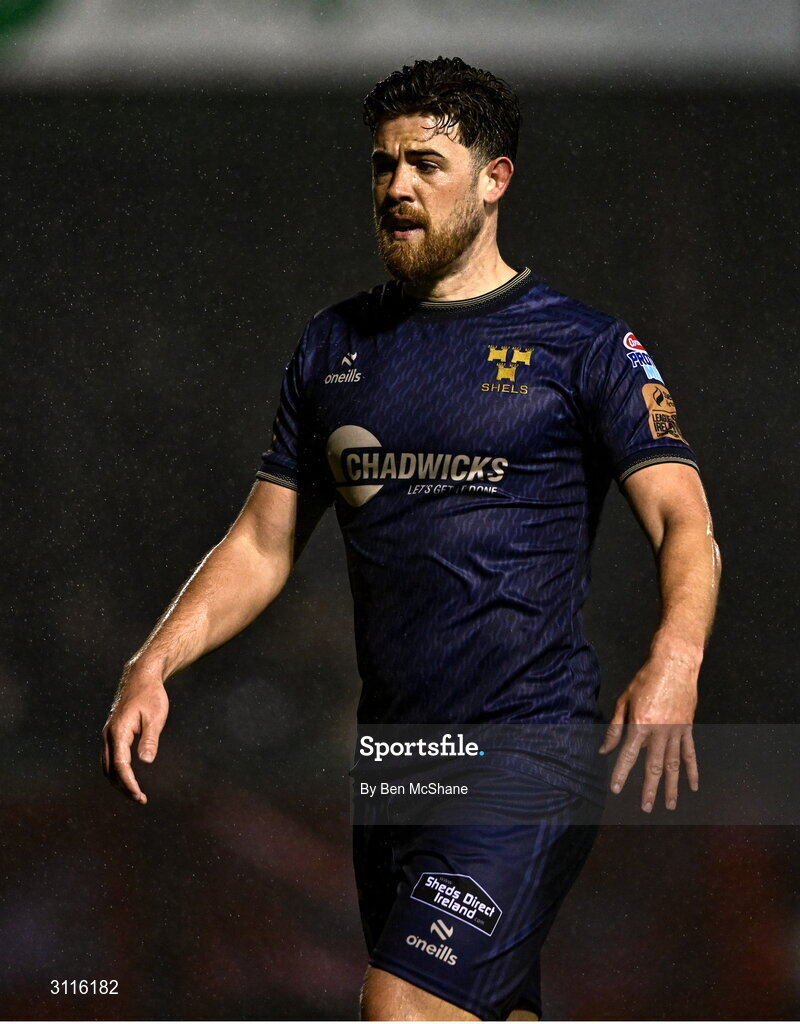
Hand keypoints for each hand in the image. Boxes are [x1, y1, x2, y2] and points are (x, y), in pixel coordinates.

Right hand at [101, 670, 168, 803]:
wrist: (140, 677)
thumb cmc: (151, 695)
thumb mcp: (155, 717)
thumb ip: (150, 739)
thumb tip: (146, 762)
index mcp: (118, 731)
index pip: (120, 765)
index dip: (129, 783)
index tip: (139, 796)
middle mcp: (108, 735)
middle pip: (110, 770)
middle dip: (123, 787)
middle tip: (140, 799)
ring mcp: (108, 734)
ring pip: (107, 765)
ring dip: (119, 782)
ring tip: (135, 793)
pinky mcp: (112, 733)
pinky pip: (110, 758)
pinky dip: (117, 772)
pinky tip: (129, 778)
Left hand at [598, 658, 698, 811]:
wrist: (674, 665)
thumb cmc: (645, 680)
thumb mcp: (624, 700)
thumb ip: (615, 728)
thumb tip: (605, 749)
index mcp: (640, 724)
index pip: (628, 755)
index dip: (621, 773)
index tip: (616, 790)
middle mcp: (659, 731)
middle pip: (653, 766)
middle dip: (649, 789)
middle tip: (646, 808)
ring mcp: (676, 731)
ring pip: (673, 765)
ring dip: (671, 787)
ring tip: (669, 806)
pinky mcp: (688, 729)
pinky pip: (690, 753)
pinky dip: (692, 770)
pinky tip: (693, 786)